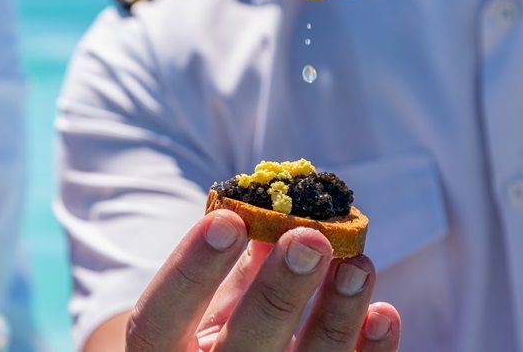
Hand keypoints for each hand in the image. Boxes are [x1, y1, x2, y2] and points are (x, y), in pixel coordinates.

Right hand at [126, 210, 399, 350]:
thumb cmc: (201, 336)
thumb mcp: (200, 306)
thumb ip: (227, 267)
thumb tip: (268, 207)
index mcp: (160, 351)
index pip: (160, 318)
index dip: (192, 269)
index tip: (227, 218)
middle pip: (241, 347)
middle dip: (279, 291)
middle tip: (310, 237)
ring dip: (335, 315)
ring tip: (357, 264)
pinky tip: (383, 313)